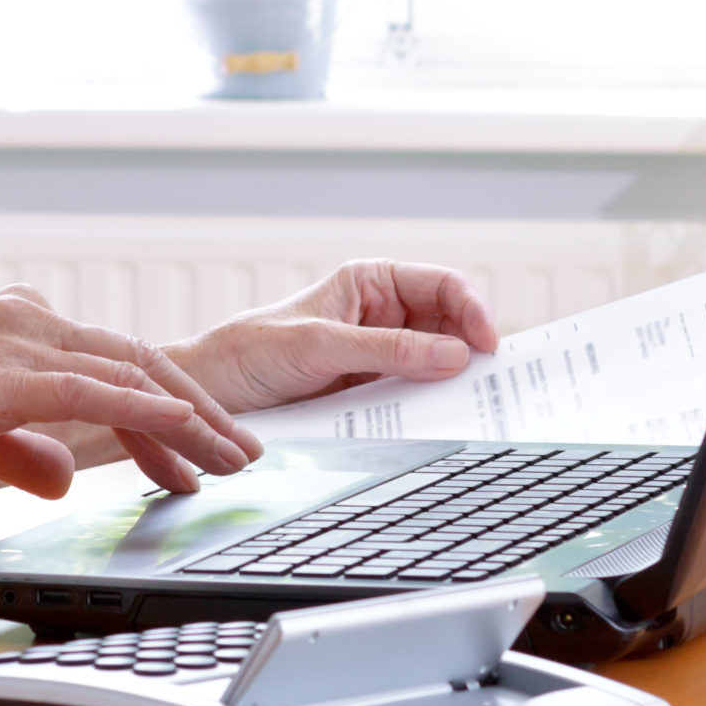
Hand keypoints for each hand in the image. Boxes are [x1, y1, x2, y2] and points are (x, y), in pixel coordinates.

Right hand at [0, 286, 262, 498]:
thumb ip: (22, 449)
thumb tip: (67, 476)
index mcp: (22, 324)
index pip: (117, 362)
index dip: (170, 407)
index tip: (203, 450)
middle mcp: (29, 320)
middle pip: (141, 361)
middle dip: (200, 412)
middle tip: (243, 453)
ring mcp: (17, 340)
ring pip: (130, 373)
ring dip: (190, 419)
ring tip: (229, 458)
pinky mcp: (1, 372)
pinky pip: (91, 388)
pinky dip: (145, 409)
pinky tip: (180, 431)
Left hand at [165, 260, 499, 416]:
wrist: (211, 396)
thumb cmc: (251, 352)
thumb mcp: (320, 345)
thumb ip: (387, 349)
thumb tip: (454, 355)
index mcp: (370, 283)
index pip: (441, 285)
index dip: (472, 310)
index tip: (486, 346)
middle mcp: (381, 316)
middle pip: (448, 326)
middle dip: (471, 349)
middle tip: (494, 383)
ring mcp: (378, 357)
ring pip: (434, 366)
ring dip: (453, 383)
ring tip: (476, 406)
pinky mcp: (370, 394)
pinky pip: (412, 398)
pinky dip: (430, 408)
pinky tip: (440, 423)